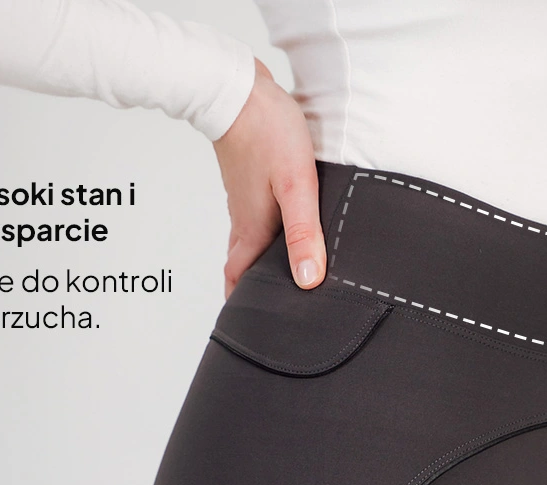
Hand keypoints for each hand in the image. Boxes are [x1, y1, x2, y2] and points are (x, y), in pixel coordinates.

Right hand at [211, 56, 325, 298]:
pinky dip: (268, 240)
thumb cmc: (267, 131)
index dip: (243, 311)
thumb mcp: (296, 185)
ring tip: (284, 283)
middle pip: (244, 270)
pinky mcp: (252, 184)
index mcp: (251, 232)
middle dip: (253, 295)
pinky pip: (258, 222)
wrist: (238, 87)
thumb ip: (303, 233)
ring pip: (251, 246)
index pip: (239, 283)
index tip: (250, 334)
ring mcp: (246, 203)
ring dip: (262, 267)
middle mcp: (245, 222)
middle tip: (273, 316)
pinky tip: (288, 236)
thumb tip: (307, 280)